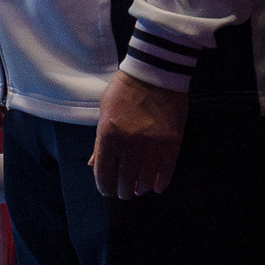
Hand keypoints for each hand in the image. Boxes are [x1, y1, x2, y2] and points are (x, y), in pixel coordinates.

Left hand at [89, 71, 187, 199]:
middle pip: (124, 183)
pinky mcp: (172, 143)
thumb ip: (99, 142)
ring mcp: (152, 145)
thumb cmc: (124, 91)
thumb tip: (93, 165)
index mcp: (108, 135)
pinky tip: (156, 186)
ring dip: (141, 189)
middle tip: (124, 191)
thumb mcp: (104, 113)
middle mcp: (129, 144)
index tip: (107, 191)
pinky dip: (160, 183)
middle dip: (122, 191)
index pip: (103, 174)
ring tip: (139, 189)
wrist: (155, 73)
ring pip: (146, 182)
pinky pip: (166, 173)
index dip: (105, 187)